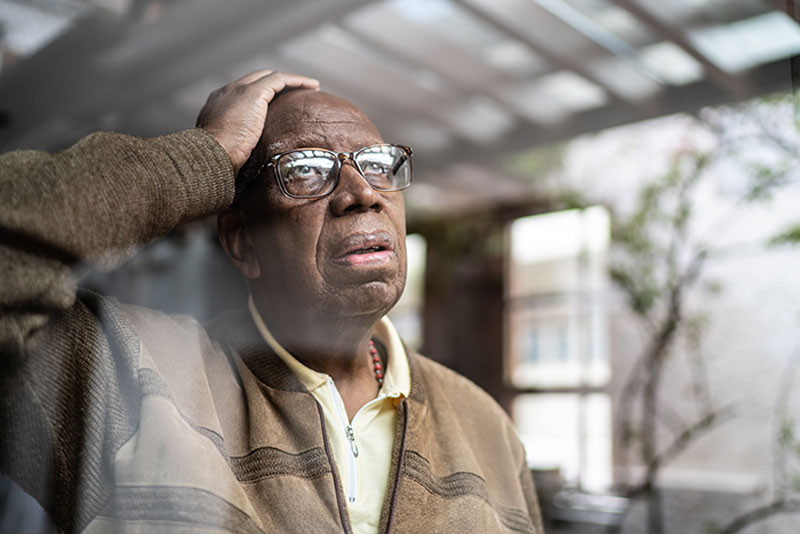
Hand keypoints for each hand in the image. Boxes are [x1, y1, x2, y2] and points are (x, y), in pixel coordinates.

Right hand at [196, 70, 319, 173]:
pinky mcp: (253, 93)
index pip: (241, 94)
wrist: (210, 155)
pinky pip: (280, 80)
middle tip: (296, 93)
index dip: (261, 97)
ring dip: (291, 81)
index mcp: (217, 106)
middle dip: (277, 84)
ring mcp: (239, 90)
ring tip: (311, 87)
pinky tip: (312, 87)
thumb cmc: (216, 162)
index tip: (276, 106)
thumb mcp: (225, 151)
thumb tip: (246, 163)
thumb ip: (235, 148)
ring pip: (270, 77)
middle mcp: (227, 92)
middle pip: (256, 80)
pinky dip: (297, 82)